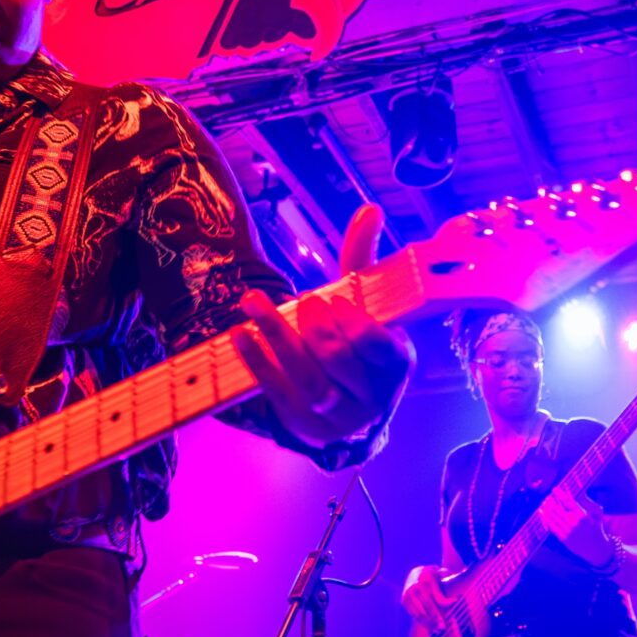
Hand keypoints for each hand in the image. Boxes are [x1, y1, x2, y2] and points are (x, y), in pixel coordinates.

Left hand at [234, 206, 414, 450]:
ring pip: (308, 380)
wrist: (352, 405)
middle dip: (314, 325)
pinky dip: (258, 362)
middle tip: (304, 301)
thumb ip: (365, 259)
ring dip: (277, 338)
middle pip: (337, 359)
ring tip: (253, 302)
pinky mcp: (306, 428)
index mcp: (396, 364)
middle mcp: (374, 398)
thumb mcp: (366, 304)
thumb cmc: (358, 342)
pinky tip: (239, 334)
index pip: (377, 344)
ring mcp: (339, 418)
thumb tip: (370, 208)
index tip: (335, 300)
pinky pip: (279, 395)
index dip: (353, 321)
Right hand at [401, 564, 448, 627]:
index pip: (435, 598)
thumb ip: (446, 589)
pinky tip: (430, 627)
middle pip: (427, 607)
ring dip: (429, 623)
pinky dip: (422, 623)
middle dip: (436, 618)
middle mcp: (415, 587)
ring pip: (419, 613)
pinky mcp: (404, 600)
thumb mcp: (440, 577)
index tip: (452, 613)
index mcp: (426, 580)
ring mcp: (408, 594)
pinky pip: (414, 615)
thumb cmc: (433, 577)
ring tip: (438, 630)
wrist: (416, 573)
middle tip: (443, 627)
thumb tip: (455, 601)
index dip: (444, 606)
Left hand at [537, 491, 617, 570]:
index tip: (555, 489)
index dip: (560, 494)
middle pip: (558, 510)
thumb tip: (580, 491)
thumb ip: (588, 502)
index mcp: (583, 516)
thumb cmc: (596, 528)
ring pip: (553, 518)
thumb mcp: (597, 514)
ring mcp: (568, 532)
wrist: (597, 549)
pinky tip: (542, 514)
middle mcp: (575, 524)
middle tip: (547, 497)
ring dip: (546, 510)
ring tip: (543, 504)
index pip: (568, 502)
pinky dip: (545, 520)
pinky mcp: (564, 540)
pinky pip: (552, 528)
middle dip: (551, 502)